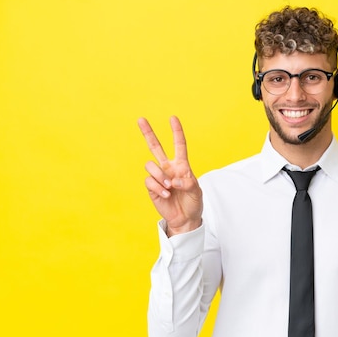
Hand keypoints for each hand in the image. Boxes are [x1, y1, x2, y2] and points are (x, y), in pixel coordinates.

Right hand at [138, 116, 202, 235]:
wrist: (185, 219)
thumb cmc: (193, 203)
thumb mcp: (196, 191)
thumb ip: (187, 182)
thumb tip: (173, 179)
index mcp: (181, 165)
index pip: (179, 145)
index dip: (176, 132)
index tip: (173, 118)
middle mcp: (168, 168)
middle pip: (156, 147)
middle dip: (148, 133)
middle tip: (141, 119)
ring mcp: (159, 177)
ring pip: (150, 165)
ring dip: (159, 175)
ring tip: (168, 187)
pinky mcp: (152, 188)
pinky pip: (148, 181)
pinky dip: (157, 187)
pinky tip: (165, 195)